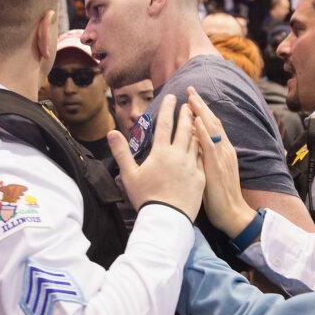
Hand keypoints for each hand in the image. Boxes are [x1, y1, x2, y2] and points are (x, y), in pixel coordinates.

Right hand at [108, 94, 204, 222]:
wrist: (166, 218)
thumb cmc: (145, 197)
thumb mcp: (129, 175)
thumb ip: (121, 152)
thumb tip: (112, 132)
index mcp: (161, 153)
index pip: (165, 124)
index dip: (168, 108)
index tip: (171, 97)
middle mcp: (178, 155)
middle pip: (185, 129)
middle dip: (186, 114)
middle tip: (188, 104)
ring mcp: (192, 165)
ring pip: (196, 141)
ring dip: (197, 128)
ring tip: (197, 119)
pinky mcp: (201, 176)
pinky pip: (203, 157)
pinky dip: (203, 147)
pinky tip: (203, 143)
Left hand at [186, 86, 256, 238]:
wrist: (233, 213)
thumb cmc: (219, 197)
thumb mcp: (212, 172)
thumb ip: (204, 157)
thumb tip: (192, 146)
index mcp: (223, 151)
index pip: (212, 125)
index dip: (202, 111)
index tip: (192, 98)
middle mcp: (224, 150)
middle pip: (212, 121)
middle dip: (200, 105)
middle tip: (189, 89)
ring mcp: (222, 157)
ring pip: (212, 129)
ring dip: (200, 112)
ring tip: (191, 98)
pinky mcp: (217, 166)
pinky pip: (209, 145)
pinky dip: (202, 131)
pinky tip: (194, 121)